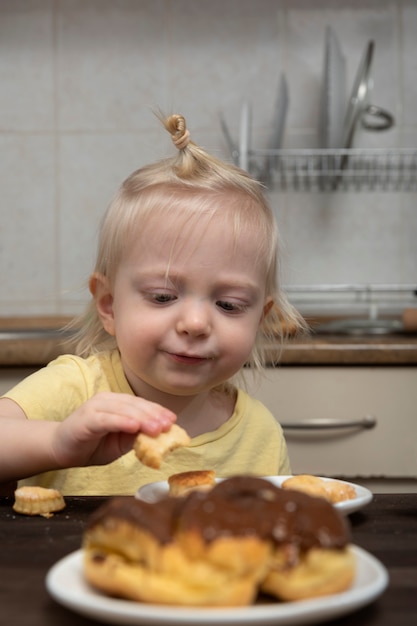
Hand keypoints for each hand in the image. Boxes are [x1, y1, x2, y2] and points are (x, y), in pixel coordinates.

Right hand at [52, 392, 175, 467]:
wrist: (61, 449)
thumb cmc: (93, 445)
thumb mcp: (120, 443)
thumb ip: (136, 437)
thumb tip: (159, 437)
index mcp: (117, 403)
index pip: (141, 405)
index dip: (158, 411)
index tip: (173, 420)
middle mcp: (107, 400)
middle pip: (134, 405)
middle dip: (153, 415)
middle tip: (168, 425)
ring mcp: (95, 407)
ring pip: (123, 410)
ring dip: (141, 418)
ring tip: (156, 428)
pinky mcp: (86, 418)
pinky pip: (106, 419)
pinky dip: (121, 422)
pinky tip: (134, 427)